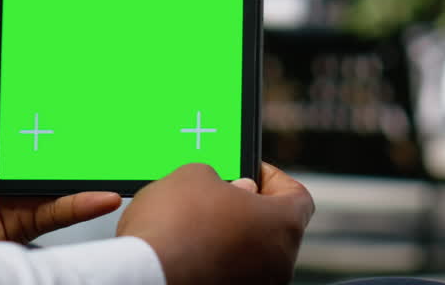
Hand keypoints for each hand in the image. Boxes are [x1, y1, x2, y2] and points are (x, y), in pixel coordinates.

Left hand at [0, 27, 121, 243]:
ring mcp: (12, 183)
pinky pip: (57, 208)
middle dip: (77, 110)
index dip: (39, 69)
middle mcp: (0, 149)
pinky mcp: (20, 217)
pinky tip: (106, 192)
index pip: (15, 89)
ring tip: (120, 142)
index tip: (72, 45)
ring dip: (88, 157)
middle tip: (114, 90)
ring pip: (59, 166)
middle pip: (46, 124)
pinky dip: (82, 202)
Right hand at [117, 162, 314, 284]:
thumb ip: (220, 176)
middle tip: (216, 194)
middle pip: (272, 225)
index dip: (272, 178)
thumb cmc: (174, 225)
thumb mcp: (192, 174)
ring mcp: (257, 284)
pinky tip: (184, 246)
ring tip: (191, 221)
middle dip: (245, 207)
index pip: (297, 196)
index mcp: (282, 224)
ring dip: (228, 234)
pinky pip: (231, 270)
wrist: (146, 273)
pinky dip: (213, 258)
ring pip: (251, 251)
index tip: (249, 171)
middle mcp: (280, 261)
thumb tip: (223, 188)